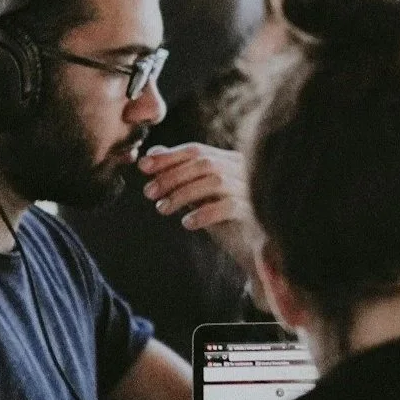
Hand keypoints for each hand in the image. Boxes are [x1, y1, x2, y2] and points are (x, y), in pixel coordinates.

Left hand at [138, 143, 262, 274]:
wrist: (256, 250)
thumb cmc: (226, 219)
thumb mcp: (199, 194)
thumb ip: (181, 173)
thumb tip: (153, 153)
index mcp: (229, 161)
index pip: (196, 150)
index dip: (168, 156)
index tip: (143, 166)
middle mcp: (242, 170)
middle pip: (204, 163)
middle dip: (172, 175)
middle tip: (149, 192)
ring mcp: (250, 189)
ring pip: (214, 181)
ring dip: (182, 193)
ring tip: (162, 209)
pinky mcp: (254, 212)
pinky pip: (228, 206)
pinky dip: (204, 213)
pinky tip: (187, 223)